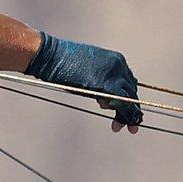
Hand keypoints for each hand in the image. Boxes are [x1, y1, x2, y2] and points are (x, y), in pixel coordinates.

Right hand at [27, 31, 142, 131]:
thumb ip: (101, 80)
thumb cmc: (62, 62)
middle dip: (130, 109)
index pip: (128, 83)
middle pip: (132, 91)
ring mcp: (114, 74)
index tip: (127, 110)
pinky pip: (123, 103)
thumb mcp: (88, 69)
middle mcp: (119, 65)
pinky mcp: (107, 85)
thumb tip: (106, 98)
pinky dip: (124, 116)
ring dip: (127, 115)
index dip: (129, 99)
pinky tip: (118, 123)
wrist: (50, 56)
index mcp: (115, 60)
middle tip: (128, 124)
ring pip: (130, 99)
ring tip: (118, 125)